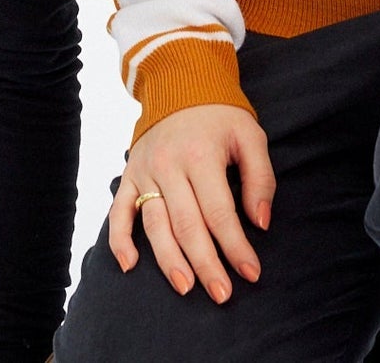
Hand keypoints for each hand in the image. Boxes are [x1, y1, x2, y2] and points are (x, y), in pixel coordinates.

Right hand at [108, 104, 274, 302]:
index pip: (219, 212)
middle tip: (222, 295)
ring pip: (154, 224)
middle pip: (187, 225)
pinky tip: (130, 266)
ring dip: (169, 260)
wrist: (180, 83)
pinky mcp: (129, 175)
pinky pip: (119, 212)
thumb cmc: (220, 115)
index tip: (251, 272)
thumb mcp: (250, 136)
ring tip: (186, 288)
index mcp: (201, 155)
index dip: (235, 246)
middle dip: (206, 264)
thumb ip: (260, 178)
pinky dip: (119, 240)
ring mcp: (145, 171)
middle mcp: (169, 165)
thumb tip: (260, 223)